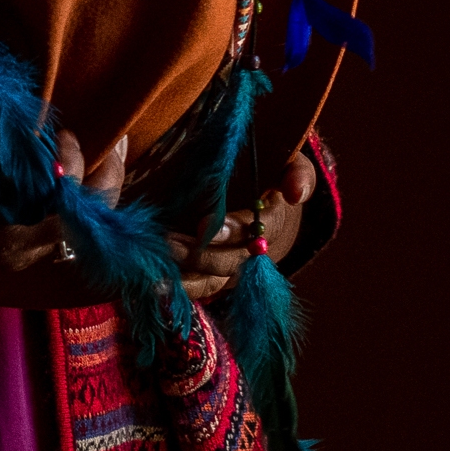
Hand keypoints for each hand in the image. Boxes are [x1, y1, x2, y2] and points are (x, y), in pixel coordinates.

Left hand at [171, 152, 314, 304]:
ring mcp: (237, 268)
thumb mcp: (291, 162)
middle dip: (201, 255)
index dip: (234, 230)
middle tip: (168, 243)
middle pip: (233, 263)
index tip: (204, 226)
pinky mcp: (217, 276)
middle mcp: (258, 252)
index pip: (259, 230)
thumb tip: (296, 193)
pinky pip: (199, 287)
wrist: (271, 204)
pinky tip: (152, 283)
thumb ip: (297, 172)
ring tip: (156, 270)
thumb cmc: (275, 172)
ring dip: (186, 279)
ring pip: (214, 282)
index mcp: (277, 221)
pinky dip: (178, 287)